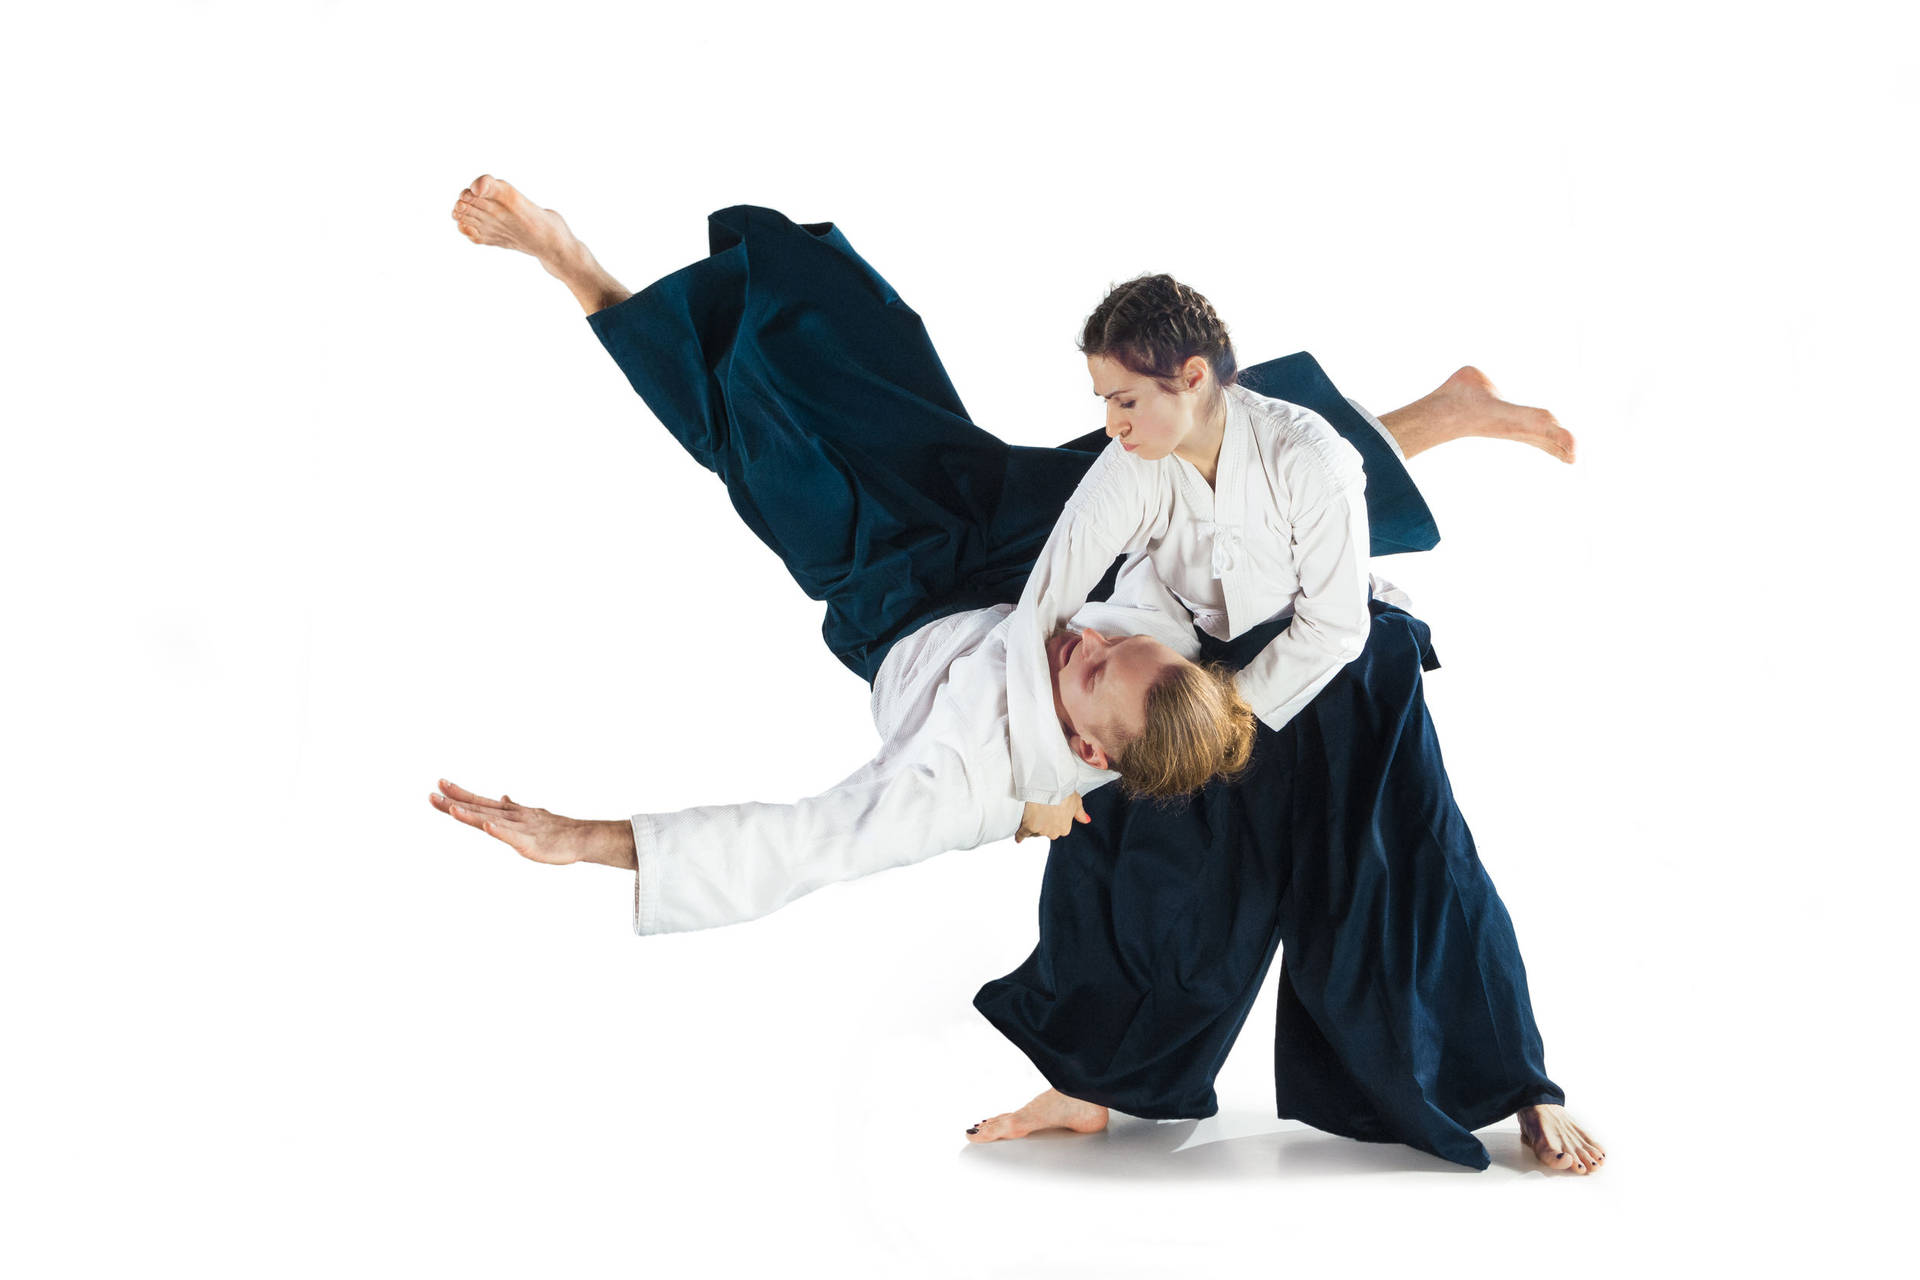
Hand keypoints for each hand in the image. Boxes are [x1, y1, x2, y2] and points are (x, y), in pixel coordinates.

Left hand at [429, 778, 632, 867]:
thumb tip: (502, 797)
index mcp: (509, 813)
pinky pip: (512, 836)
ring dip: (472, 815)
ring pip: (491, 820)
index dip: (459, 794)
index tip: (439, 785)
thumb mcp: (530, 816)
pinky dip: (499, 830)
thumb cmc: (556, 830)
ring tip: (452, 809)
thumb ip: (513, 808)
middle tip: (432, 794)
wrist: (580, 837)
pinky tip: (488, 825)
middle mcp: (511, 817)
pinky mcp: (529, 842)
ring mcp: (520, 829)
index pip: (479, 801)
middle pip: (479, 809)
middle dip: (455, 802)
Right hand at [1015, 794, 1090, 842]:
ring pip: (1034, 831)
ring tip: (1030, 814)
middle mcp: (1054, 832)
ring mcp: (1041, 830)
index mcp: (1065, 828)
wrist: (1050, 785)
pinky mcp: (1029, 827)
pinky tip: (1018, 838)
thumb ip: (1080, 813)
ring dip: (1032, 825)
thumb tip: (1086, 821)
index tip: (1048, 814)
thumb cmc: (1064, 791)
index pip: (1057, 829)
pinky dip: (1020, 835)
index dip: (1052, 821)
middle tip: (1039, 812)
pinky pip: (1022, 834)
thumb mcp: (1076, 801)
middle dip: (1042, 824)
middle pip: (1045, 831)